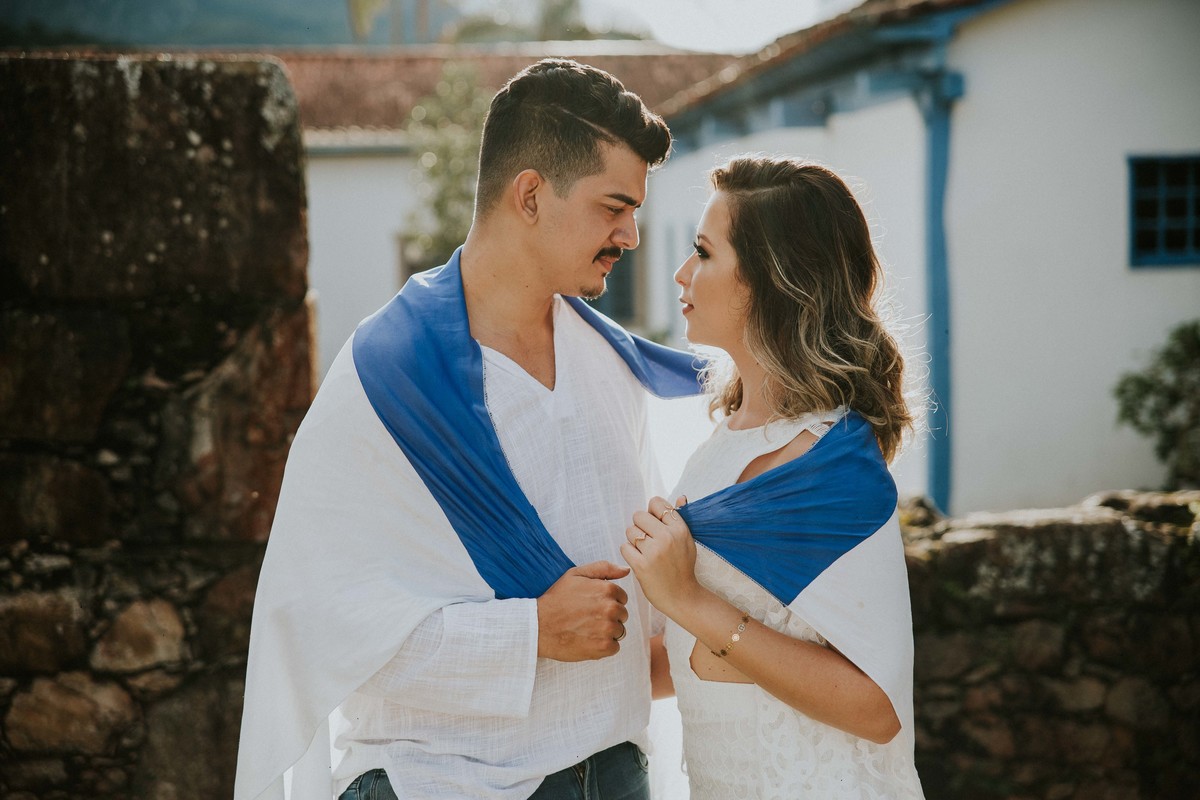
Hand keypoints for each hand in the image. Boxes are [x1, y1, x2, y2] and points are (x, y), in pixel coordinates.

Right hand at [536, 560, 629, 661]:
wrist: (539, 626)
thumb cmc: (556, 599)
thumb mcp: (576, 575)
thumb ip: (604, 569)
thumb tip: (625, 570)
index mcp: (607, 589)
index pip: (622, 598)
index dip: (608, 601)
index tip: (593, 606)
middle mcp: (610, 608)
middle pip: (622, 615)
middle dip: (609, 617)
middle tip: (588, 618)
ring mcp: (608, 628)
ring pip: (619, 631)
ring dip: (607, 632)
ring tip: (587, 629)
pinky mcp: (603, 647)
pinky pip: (614, 647)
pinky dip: (603, 646)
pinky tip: (588, 640)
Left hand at [620, 496, 698, 618]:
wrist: (683, 597)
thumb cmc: (683, 567)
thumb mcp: (688, 541)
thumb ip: (680, 519)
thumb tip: (680, 497)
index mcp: (680, 529)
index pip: (656, 503)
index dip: (652, 512)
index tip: (655, 524)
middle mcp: (667, 537)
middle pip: (639, 515)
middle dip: (640, 526)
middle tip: (647, 540)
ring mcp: (654, 552)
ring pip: (630, 531)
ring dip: (633, 540)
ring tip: (644, 551)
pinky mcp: (641, 566)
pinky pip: (624, 547)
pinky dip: (628, 553)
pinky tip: (639, 560)